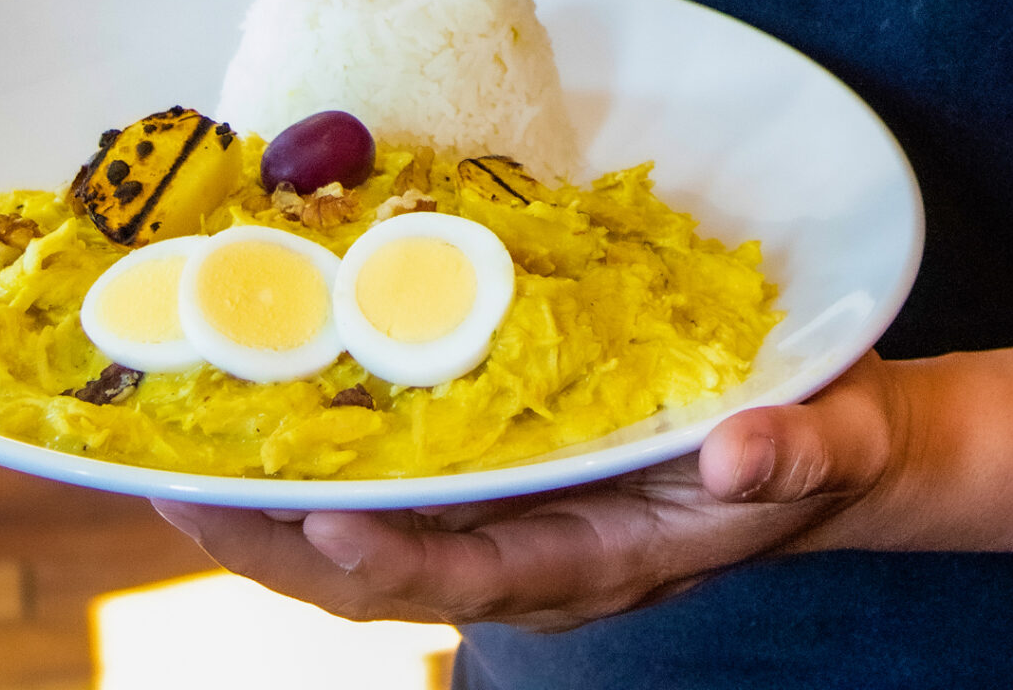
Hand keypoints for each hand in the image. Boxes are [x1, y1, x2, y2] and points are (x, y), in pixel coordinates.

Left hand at [152, 353, 906, 635]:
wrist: (831, 448)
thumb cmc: (829, 439)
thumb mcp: (831, 439)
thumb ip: (793, 453)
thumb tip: (738, 452)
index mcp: (608, 556)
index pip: (486, 577)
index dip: (405, 562)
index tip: (333, 524)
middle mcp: (543, 555)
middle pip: (388, 580)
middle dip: (282, 551)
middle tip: (181, 497)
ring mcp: (518, 526)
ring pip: (373, 550)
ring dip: (276, 523)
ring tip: (182, 473)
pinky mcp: (509, 483)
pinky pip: (400, 499)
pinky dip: (327, 478)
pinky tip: (273, 432)